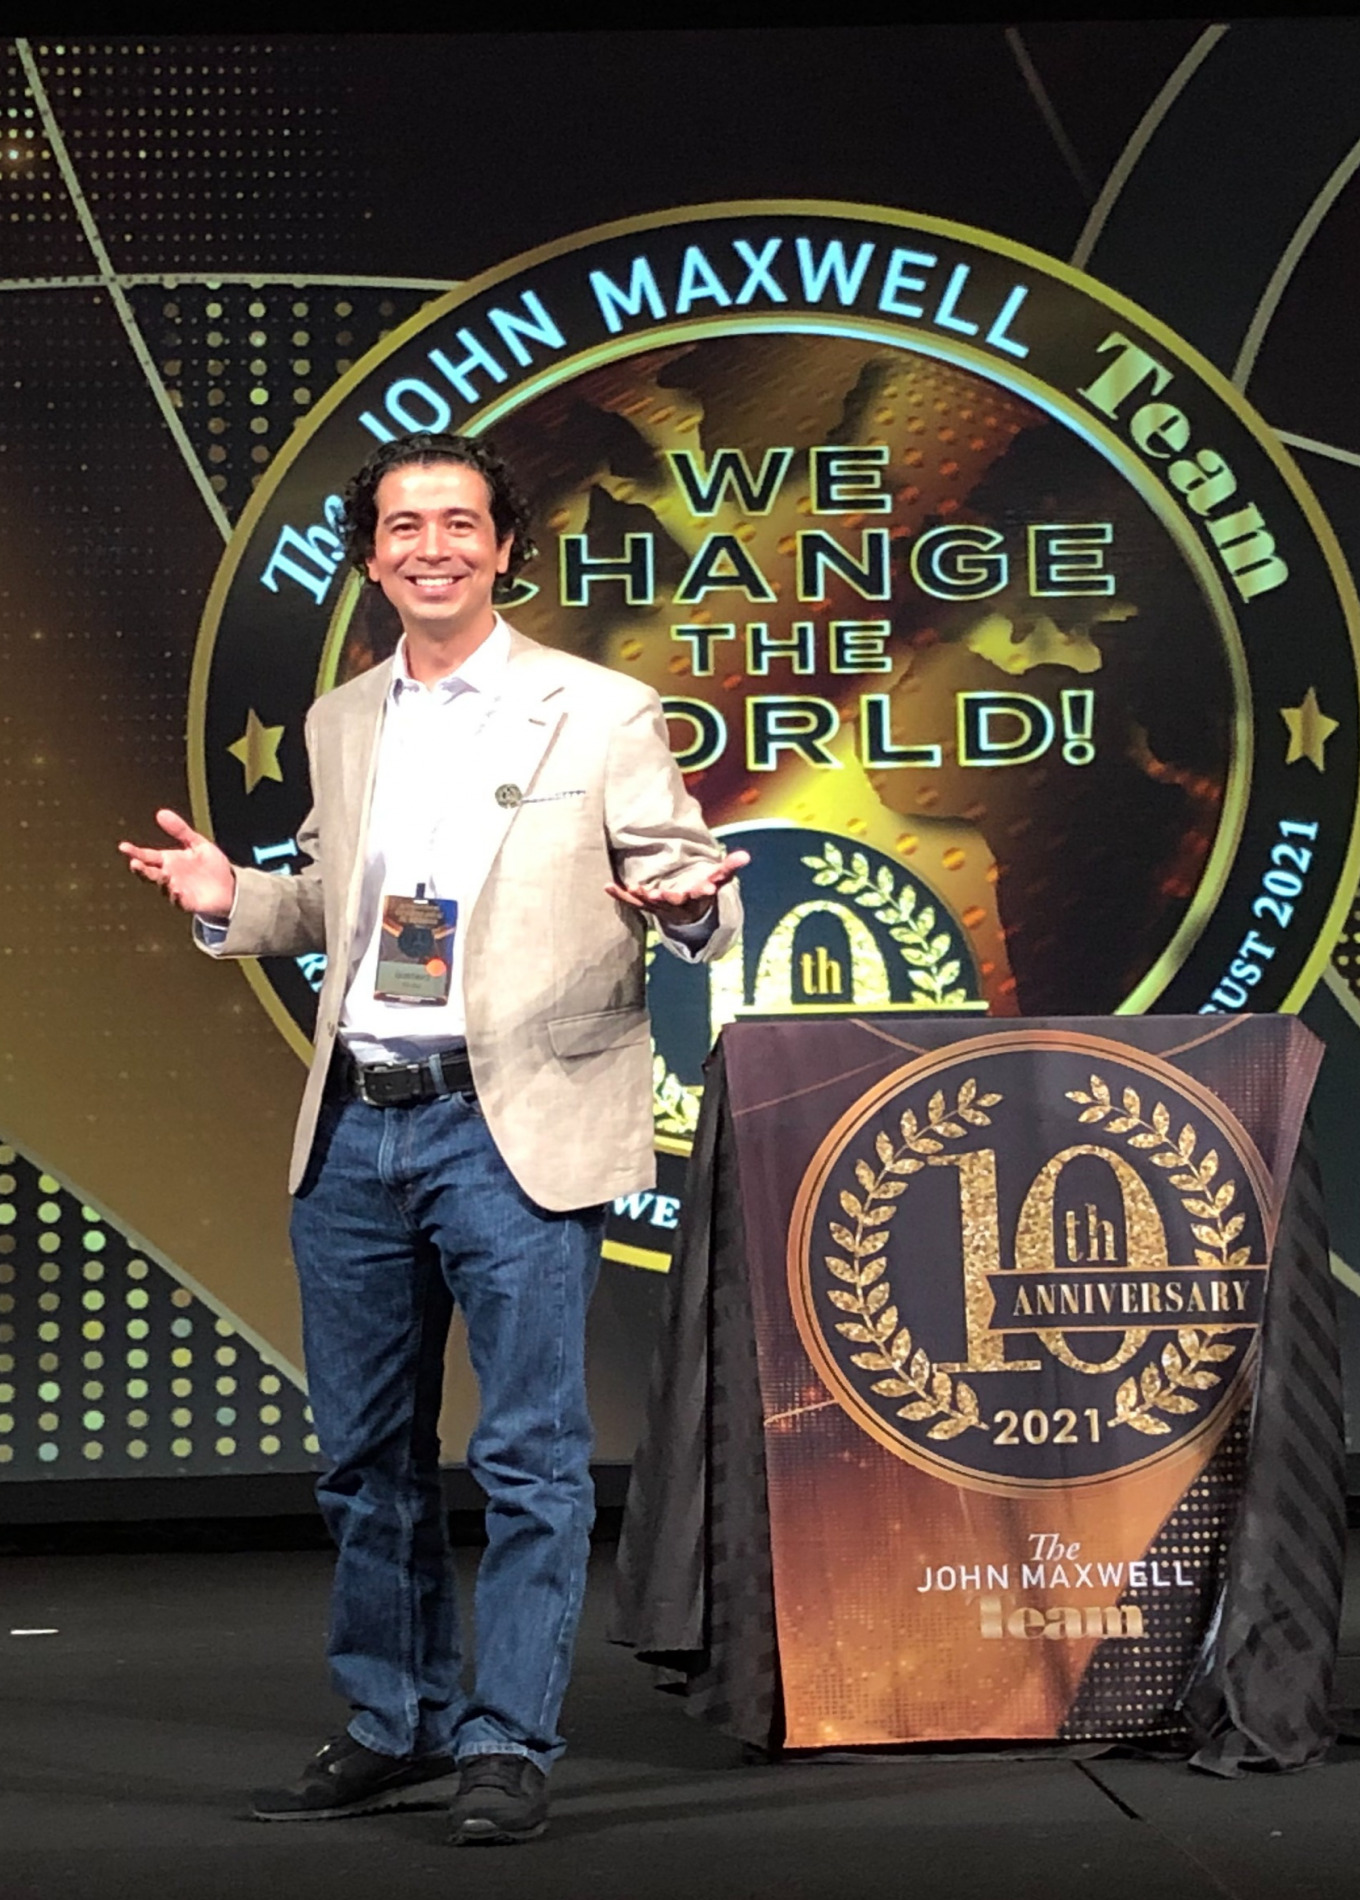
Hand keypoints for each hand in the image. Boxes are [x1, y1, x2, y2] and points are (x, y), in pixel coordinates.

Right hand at [118, 808, 236, 916]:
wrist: (230, 887)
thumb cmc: (212, 866)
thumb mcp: (197, 844)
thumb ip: (180, 830)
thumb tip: (161, 813)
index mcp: (168, 860)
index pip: (147, 856)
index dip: (135, 852)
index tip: (124, 847)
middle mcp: (168, 875)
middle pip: (149, 873)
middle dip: (141, 869)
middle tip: (134, 863)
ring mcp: (175, 890)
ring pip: (161, 886)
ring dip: (159, 880)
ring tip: (162, 873)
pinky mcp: (186, 902)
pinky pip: (177, 900)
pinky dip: (175, 895)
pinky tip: (176, 888)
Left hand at [606, 849, 748, 925]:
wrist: (687, 913)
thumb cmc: (702, 889)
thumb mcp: (718, 879)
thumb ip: (730, 867)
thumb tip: (746, 856)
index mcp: (697, 896)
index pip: (702, 893)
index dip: (704, 890)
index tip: (707, 888)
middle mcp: (678, 904)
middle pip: (675, 901)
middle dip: (670, 897)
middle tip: (663, 893)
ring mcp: (660, 907)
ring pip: (651, 904)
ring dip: (644, 897)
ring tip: (637, 890)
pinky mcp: (645, 905)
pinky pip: (631, 902)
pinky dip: (619, 895)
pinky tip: (607, 886)